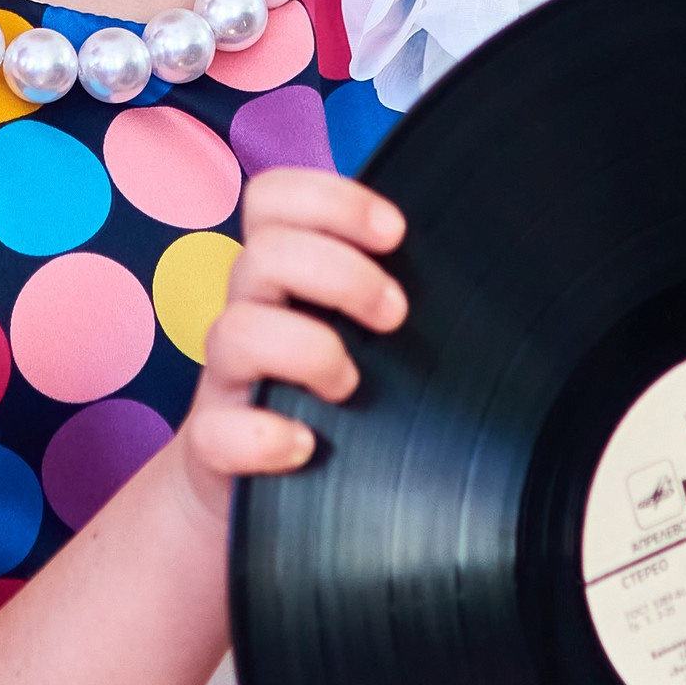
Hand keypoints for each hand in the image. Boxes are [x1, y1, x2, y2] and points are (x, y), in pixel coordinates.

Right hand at [179, 168, 406, 519]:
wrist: (251, 486)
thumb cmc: (325, 392)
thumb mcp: (352, 328)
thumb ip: (381, 292)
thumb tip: (473, 267)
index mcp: (275, 274)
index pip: (272, 199)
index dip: (330, 199)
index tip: (393, 233)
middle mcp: (245, 313)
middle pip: (262, 254)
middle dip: (341, 274)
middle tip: (394, 314)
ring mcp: (225, 380)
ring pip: (233, 332)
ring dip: (307, 351)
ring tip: (349, 387)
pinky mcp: (212, 446)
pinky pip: (214, 434)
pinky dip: (264, 437)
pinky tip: (305, 446)